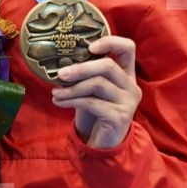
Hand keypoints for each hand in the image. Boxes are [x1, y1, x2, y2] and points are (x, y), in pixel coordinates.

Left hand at [51, 35, 139, 149]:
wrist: (104, 145)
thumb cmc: (96, 113)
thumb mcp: (91, 90)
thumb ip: (85, 76)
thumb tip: (59, 63)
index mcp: (126, 75)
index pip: (127, 48)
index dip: (110, 42)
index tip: (89, 47)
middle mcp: (131, 86)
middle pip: (108, 66)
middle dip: (81, 68)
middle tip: (61, 74)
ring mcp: (128, 102)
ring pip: (97, 84)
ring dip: (72, 88)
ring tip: (55, 92)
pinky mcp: (120, 117)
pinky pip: (92, 103)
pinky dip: (72, 100)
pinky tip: (59, 102)